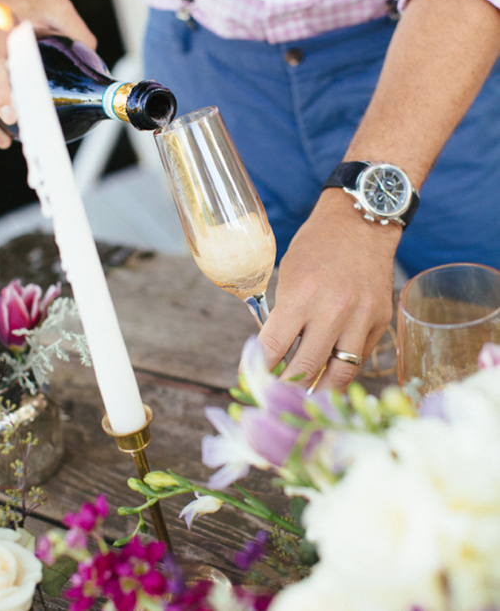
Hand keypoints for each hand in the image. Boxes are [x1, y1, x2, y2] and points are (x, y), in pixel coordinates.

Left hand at [258, 189, 400, 390]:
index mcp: (301, 295)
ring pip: (338, 375)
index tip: (248, 383)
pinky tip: (328, 379)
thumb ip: (284, 315)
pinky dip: (341, 372)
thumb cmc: (316, 246)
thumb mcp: (289, 274)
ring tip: (303, 406)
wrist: (362, 223)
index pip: (273, 348)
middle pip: (305, 369)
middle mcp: (333, 310)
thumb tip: (274, 354)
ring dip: (317, 394)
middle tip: (272, 402)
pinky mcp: (380, 322)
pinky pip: (359, 359)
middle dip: (284, 390)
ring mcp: (360, 318)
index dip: (257, 371)